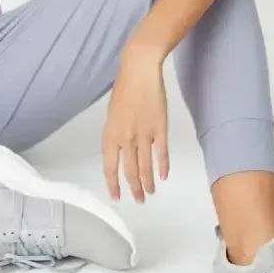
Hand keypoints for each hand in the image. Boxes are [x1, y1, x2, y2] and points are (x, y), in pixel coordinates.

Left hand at [101, 46, 169, 203]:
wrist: (139, 72)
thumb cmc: (123, 89)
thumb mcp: (111, 114)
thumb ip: (113, 135)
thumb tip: (115, 152)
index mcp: (110, 135)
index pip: (110, 167)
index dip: (113, 184)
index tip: (117, 196)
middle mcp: (126, 139)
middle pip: (130, 171)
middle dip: (134, 188)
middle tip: (139, 199)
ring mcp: (144, 135)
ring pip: (146, 166)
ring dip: (148, 182)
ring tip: (150, 193)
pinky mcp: (160, 129)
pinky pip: (161, 153)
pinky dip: (163, 166)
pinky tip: (163, 176)